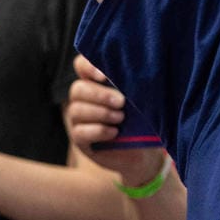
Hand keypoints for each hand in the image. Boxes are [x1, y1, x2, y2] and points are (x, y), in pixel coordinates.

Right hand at [66, 55, 166, 186]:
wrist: (142, 153)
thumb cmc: (142, 121)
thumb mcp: (140, 102)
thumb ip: (134, 88)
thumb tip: (136, 79)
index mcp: (95, 83)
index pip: (81, 66)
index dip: (88, 66)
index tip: (103, 76)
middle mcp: (83, 99)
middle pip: (78, 89)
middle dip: (100, 95)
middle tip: (121, 102)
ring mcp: (78, 120)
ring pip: (77, 110)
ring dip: (101, 113)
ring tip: (120, 118)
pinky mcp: (80, 139)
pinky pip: (79, 132)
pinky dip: (98, 131)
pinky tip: (114, 132)